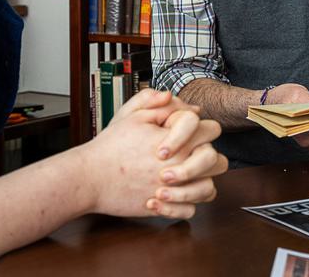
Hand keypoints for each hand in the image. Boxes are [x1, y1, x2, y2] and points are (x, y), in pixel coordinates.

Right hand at [84, 89, 226, 219]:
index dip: (200, 128)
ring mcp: (174, 189)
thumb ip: (155, 102)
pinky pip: (190, 211)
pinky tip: (169, 195)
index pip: (210, 129)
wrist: (91, 177)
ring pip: (209, 189)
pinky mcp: (164, 208)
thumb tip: (172, 96)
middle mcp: (180, 165)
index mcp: (178, 141)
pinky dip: (185, 205)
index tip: (182, 133)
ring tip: (183, 178)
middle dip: (207, 156)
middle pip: (217, 160)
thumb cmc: (110, 147)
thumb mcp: (132, 116)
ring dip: (200, 182)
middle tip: (190, 156)